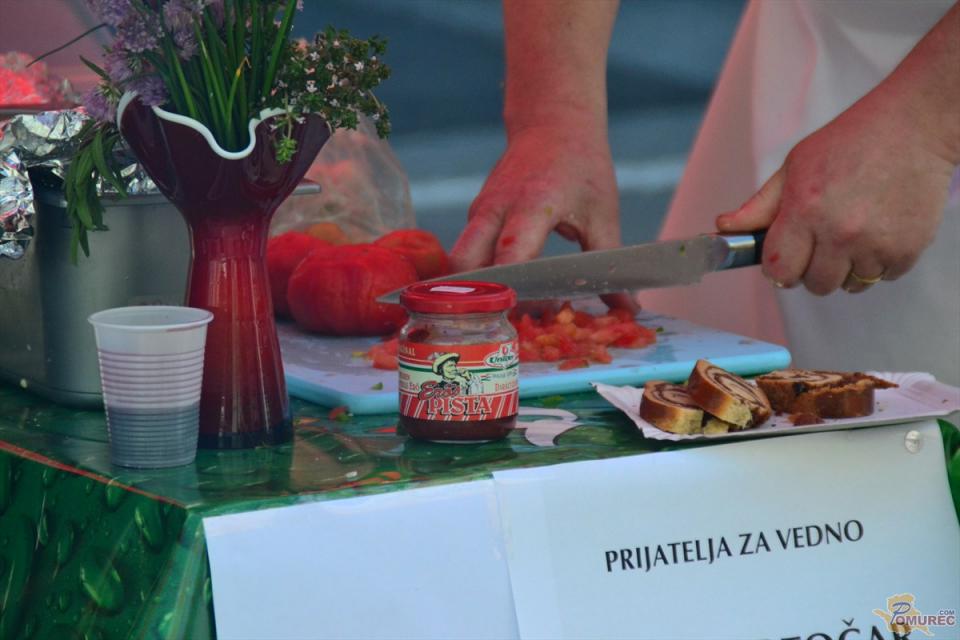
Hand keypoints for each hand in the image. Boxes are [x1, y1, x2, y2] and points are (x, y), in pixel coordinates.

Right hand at [450, 124, 632, 308]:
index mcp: (532, 204)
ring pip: (460, 262)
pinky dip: (483, 276)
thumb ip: (609, 264)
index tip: (528, 316)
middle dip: (478, 298)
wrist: (552, 123)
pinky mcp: (475, 217)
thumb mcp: (603, 215)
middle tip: (508, 321)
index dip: (513, 290)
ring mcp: (479, 212)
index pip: (509, 254)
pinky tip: (511, 291)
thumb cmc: (583, 167)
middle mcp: (496, 208)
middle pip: (464, 264)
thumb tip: (629, 309)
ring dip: (479, 290)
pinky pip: (468, 253)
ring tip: (514, 310)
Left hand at [716, 91, 955, 294]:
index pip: (778, 270)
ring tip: (853, 233)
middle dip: (812, 269)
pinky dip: (878, 263)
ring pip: (849, 285)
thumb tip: (722, 228)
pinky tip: (878, 231)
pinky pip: (882, 277)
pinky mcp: (907, 249)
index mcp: (805, 210)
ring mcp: (876, 243)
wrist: (914, 126)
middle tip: (821, 242)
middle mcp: (840, 232)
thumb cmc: (850, 142)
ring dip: (847, 268)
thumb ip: (759, 206)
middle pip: (814, 285)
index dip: (778, 268)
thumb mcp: (794, 166)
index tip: (784, 258)